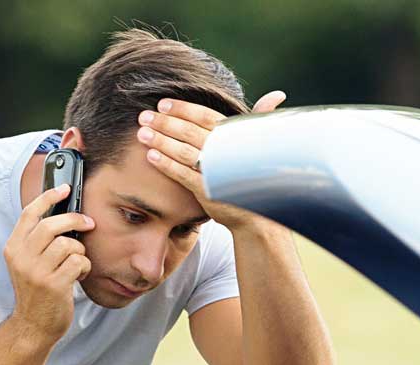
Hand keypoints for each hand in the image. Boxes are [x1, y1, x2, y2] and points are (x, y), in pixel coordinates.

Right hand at [3, 183, 94, 341]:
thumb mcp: (27, 263)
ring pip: (67, 244)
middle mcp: (21, 258)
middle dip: (75, 220)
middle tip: (88, 223)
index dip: (49, 196)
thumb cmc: (37, 291)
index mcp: (13, 248)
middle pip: (51, 225)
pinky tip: (78, 275)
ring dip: (80, 251)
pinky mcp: (53, 285)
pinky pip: (78, 262)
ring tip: (77, 262)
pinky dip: (84, 267)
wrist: (33, 326)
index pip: (29, 213)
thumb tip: (64, 214)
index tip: (66, 188)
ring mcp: (36, 272)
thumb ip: (37, 241)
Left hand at [136, 91, 285, 231]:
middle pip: (190, 131)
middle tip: (144, 116)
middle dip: (165, 122)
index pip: (205, 117)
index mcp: (236, 136)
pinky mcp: (207, 190)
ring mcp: (216, 171)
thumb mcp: (257, 144)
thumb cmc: (253, 175)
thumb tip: (277, 95)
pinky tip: (151, 155)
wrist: (257, 215)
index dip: (183, 109)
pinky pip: (182, 173)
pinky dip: (166, 164)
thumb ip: (259, 118)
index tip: (163, 104)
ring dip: (160, 140)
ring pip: (183, 150)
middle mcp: (227, 151)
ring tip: (142, 132)